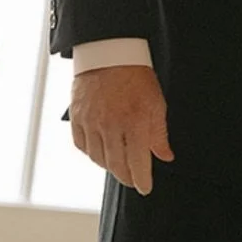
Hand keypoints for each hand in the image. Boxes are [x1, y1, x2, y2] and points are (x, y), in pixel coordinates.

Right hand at [70, 64, 172, 195]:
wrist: (109, 53)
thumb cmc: (136, 76)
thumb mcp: (157, 103)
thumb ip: (159, 133)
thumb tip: (165, 156)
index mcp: (134, 123)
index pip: (138, 163)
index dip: (142, 180)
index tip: (145, 188)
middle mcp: (110, 126)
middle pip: (116, 165)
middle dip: (126, 177)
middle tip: (133, 180)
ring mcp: (90, 123)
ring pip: (98, 158)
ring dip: (109, 167)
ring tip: (119, 167)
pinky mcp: (77, 117)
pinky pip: (82, 145)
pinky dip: (92, 153)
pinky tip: (100, 153)